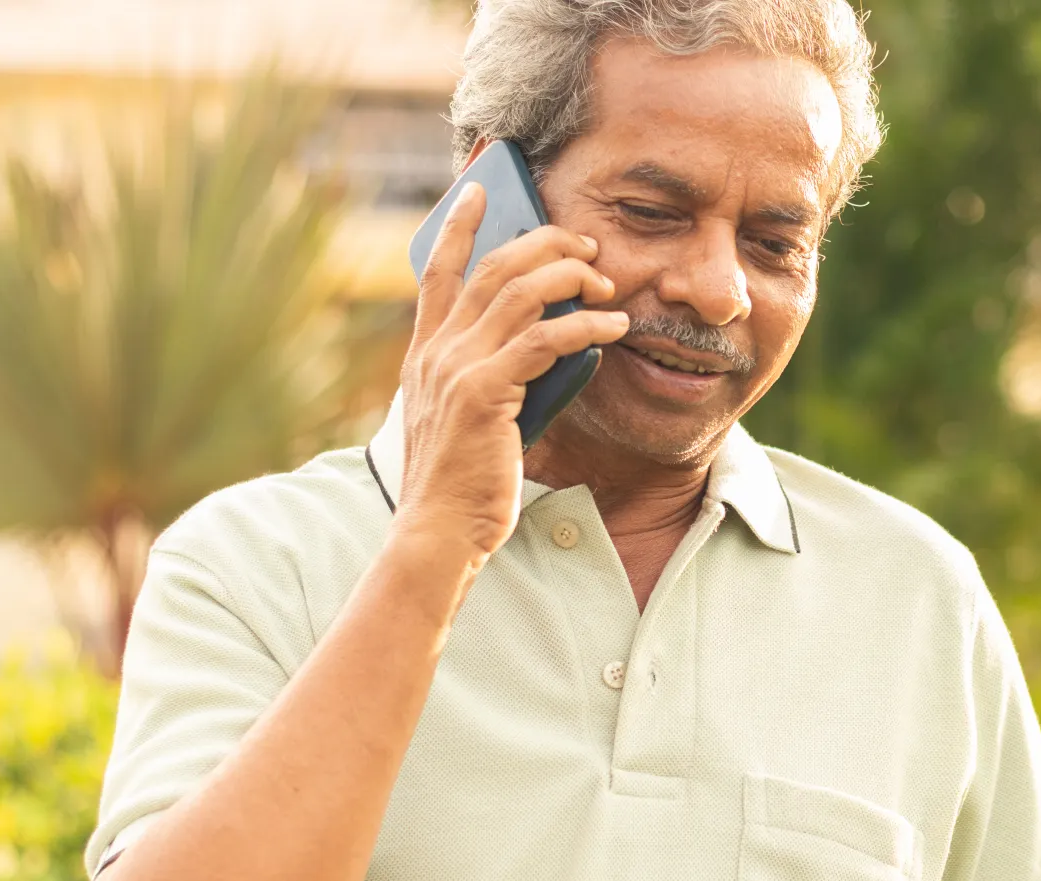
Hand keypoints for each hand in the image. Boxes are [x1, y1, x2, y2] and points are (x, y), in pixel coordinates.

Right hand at [391, 183, 627, 564]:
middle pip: (491, 268)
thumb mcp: (467, 416)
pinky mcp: (485, 394)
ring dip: (570, 276)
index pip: (435, 270)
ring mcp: (457, 369)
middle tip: (585, 241)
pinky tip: (615, 325)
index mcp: (425, 354)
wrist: (438, 532)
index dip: (458, 225)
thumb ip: (490, 375)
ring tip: (606, 279)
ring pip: (519, 293)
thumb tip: (541, 343)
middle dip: (542, 242)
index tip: (479, 188)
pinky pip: (544, 340)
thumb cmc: (462, 482)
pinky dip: (585, 325)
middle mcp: (436, 352)